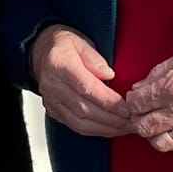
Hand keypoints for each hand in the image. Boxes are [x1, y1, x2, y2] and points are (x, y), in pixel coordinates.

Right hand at [30, 23, 132, 138]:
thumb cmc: (63, 46)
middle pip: (84, 109)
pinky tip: (110, 129)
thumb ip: (94, 57)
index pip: (86, 88)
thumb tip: (108, 74)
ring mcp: (51, 101)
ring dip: (105, 128)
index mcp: (59, 64)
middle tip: (132, 121)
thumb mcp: (81, 41)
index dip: (108, 101)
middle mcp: (52, 85)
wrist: (40, 53)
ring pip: (80, 122)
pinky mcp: (54, 111)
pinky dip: (95, 130)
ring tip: (125, 127)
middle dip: (111, 119)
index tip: (126, 108)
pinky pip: (75, 126)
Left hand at [124, 37, 172, 152]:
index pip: (139, 103)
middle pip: (145, 126)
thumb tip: (140, 88)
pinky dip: (171, 144)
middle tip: (138, 113)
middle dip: (137, 120)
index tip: (134, 99)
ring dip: (152, 135)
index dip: (131, 102)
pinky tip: (170, 133)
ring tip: (153, 125)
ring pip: (160, 143)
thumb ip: (157, 74)